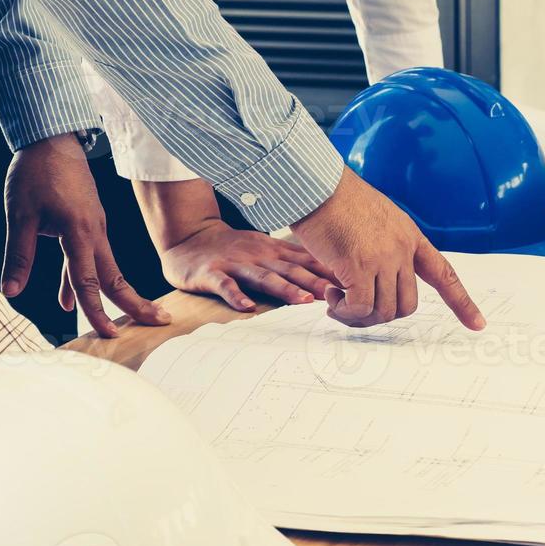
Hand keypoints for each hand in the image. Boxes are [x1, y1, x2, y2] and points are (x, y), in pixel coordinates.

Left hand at [3, 133, 169, 337]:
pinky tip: (68, 296)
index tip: (110, 335)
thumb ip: (18, 255)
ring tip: (125, 319)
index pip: (88, 281)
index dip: (96, 311)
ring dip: (113, 294)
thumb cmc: (34, 173)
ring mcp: (94, 226)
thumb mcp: (20, 216)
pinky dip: (84, 278)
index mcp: (79, 232)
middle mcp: (94, 232)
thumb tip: (10, 291)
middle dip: (135, 304)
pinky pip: (91, 256)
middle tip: (160, 323)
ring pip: (106, 268)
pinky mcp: (88, 221)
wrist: (49, 138)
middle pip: (115, 277)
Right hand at [159, 220, 336, 310]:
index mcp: (273, 251)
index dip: (331, 272)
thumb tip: (332, 275)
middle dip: (317, 282)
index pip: (307, 261)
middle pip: (291, 270)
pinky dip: (236, 296)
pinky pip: (225, 285)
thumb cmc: (231, 248)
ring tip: (304, 301)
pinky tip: (247, 307)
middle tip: (341, 294)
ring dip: (285, 289)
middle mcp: (259, 255)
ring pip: (263, 277)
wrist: (187, 238)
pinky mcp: (212, 273)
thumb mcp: (266, 248)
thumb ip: (293, 261)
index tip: (357, 282)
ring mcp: (235, 264)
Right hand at [290, 168, 486, 329]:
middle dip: (381, 315)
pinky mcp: (358, 268)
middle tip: (354, 308)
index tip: (478, 324)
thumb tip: (373, 276)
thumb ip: (384, 244)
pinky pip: (359, 307)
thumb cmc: (335, 199)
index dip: (462, 303)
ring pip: (383, 311)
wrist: (317, 186)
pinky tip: (331, 297)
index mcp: (410, 236)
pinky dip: (344, 311)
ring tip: (336, 302)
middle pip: (407, 305)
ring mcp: (382, 259)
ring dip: (358, 315)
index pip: (443, 273)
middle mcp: (401, 249)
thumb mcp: (375, 217)